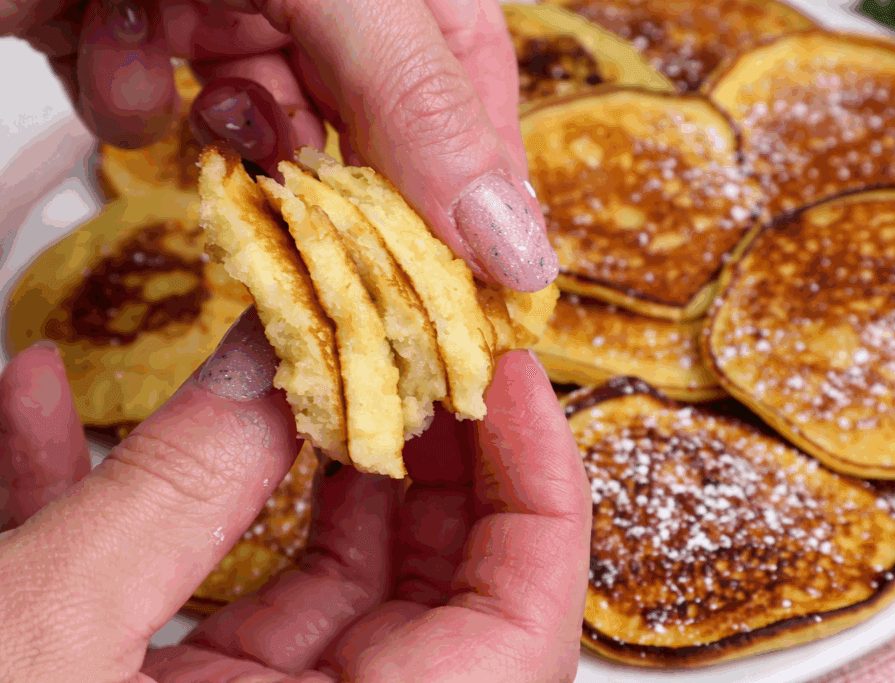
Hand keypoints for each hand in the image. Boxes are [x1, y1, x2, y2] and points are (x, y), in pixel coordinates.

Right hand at [0, 307, 591, 682]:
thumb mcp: (44, 646)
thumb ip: (169, 495)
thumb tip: (264, 357)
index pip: (520, 626)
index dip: (542, 487)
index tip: (513, 371)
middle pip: (431, 580)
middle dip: (415, 442)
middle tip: (393, 332)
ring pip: (315, 574)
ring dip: (278, 455)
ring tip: (267, 344)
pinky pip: (186, 595)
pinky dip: (132, 508)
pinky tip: (58, 409)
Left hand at [1, 0, 557, 291]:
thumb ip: (420, 104)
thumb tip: (518, 244)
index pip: (466, 75)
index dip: (479, 172)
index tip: (486, 270)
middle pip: (369, 122)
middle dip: (343, 178)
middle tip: (353, 250)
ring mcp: (223, 14)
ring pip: (258, 131)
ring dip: (229, 133)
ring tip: (212, 108)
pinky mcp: (138, 40)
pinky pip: (158, 111)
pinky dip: (130, 97)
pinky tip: (111, 43)